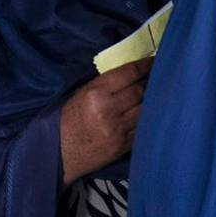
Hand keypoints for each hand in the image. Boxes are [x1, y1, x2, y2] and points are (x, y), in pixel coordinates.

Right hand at [59, 57, 151, 186]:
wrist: (57, 155)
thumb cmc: (66, 121)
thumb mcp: (80, 95)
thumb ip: (105, 84)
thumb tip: (133, 72)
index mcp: (94, 94)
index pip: (129, 73)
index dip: (145, 65)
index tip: (155, 61)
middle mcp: (108, 110)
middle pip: (141, 90)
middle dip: (152, 82)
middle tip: (158, 77)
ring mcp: (117, 130)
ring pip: (146, 109)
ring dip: (153, 100)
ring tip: (158, 94)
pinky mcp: (123, 146)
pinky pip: (143, 127)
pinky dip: (148, 119)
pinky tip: (151, 113)